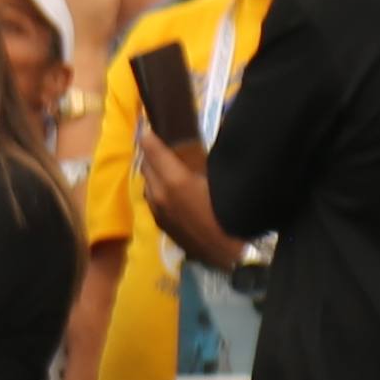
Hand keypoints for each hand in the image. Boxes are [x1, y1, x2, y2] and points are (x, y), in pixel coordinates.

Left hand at [130, 118, 242, 266]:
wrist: (234, 253)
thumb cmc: (233, 212)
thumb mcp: (220, 180)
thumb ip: (202, 161)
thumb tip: (194, 149)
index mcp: (174, 182)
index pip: (153, 151)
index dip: (149, 136)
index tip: (148, 126)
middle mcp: (159, 196)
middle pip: (146, 167)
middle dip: (150, 154)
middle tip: (159, 144)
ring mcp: (158, 213)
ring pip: (148, 185)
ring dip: (153, 173)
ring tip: (165, 166)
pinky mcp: (162, 226)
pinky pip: (153, 201)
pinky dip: (157, 190)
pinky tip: (170, 190)